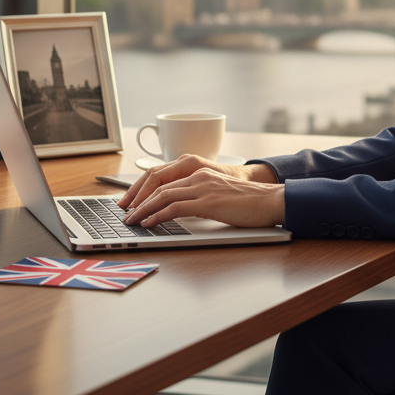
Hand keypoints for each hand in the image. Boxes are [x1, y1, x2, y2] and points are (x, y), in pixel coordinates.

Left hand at [118, 154, 282, 228]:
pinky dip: (158, 215)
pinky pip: (175, 207)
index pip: (163, 176)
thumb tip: (178, 211)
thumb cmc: (247, 202)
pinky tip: (149, 223)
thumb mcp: (218, 196)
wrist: (270, 201)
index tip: (131, 202)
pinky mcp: (208, 201)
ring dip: (142, 209)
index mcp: (200, 172)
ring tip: (131, 221)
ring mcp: (203, 187)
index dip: (143, 189)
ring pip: (162, 195)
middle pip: (158, 183)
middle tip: (124, 212)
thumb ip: (198, 198)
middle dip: (136, 198)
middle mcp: (199, 175)